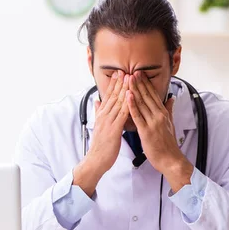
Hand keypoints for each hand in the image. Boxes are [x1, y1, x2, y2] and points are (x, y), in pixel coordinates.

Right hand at [73, 71, 128, 196]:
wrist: (96, 159)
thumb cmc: (100, 145)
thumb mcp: (98, 125)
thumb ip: (98, 112)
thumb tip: (96, 101)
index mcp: (102, 114)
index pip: (109, 96)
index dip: (114, 84)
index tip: (119, 73)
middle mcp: (104, 115)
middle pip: (113, 96)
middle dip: (120, 82)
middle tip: (125, 70)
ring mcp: (109, 121)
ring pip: (118, 102)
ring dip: (124, 90)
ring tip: (129, 78)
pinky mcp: (114, 129)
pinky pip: (122, 115)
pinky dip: (127, 105)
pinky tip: (132, 97)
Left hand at [127, 72, 192, 191]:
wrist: (170, 160)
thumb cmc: (168, 144)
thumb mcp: (170, 124)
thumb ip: (169, 110)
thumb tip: (171, 98)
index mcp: (163, 113)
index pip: (153, 95)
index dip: (146, 83)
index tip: (140, 73)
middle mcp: (159, 115)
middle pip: (147, 96)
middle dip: (139, 83)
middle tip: (132, 71)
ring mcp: (153, 122)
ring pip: (142, 103)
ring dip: (135, 90)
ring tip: (129, 79)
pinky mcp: (146, 131)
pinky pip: (138, 116)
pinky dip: (132, 105)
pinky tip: (128, 96)